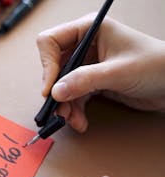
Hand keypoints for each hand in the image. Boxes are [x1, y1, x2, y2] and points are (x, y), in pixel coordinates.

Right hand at [37, 14, 164, 132]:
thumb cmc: (157, 65)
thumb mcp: (118, 72)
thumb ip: (85, 80)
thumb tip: (56, 91)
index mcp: (89, 30)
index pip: (51, 41)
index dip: (47, 65)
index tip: (50, 88)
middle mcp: (85, 45)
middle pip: (54, 67)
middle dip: (56, 91)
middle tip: (58, 109)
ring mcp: (88, 64)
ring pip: (62, 86)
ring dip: (64, 106)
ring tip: (72, 120)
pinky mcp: (92, 81)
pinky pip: (73, 96)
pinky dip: (74, 110)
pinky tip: (80, 121)